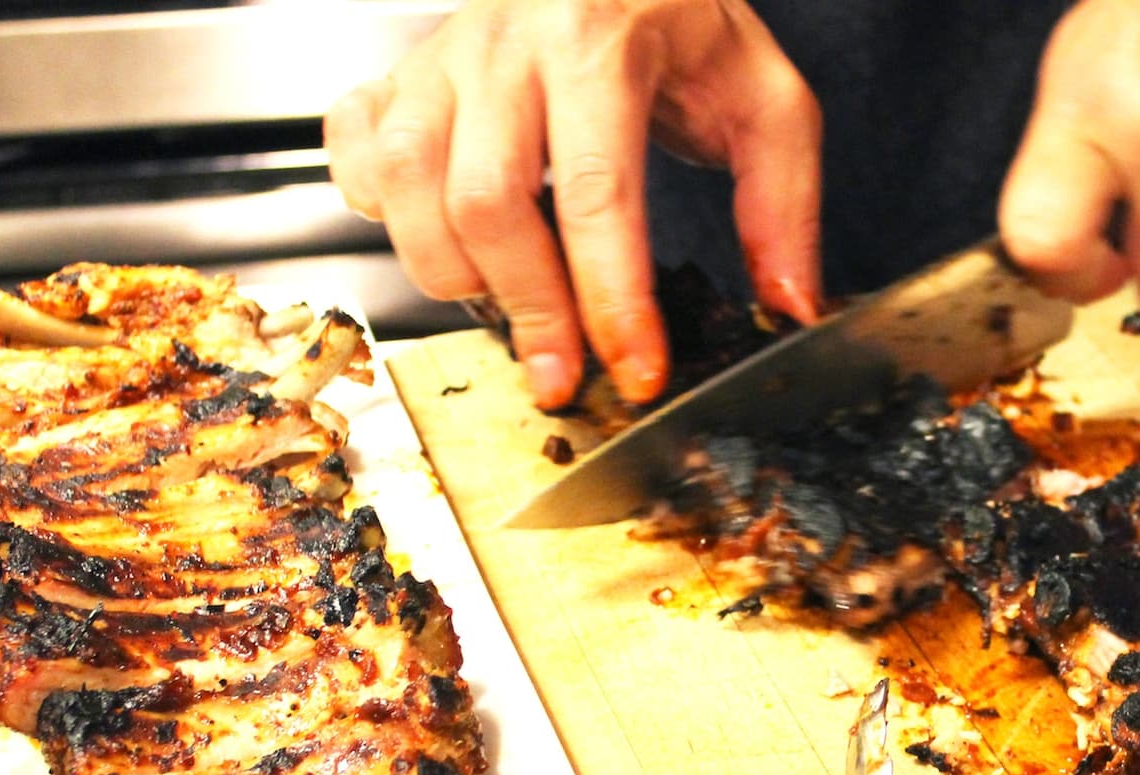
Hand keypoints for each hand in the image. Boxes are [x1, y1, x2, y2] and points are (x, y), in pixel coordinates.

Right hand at [325, 0, 822, 408]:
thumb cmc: (681, 17)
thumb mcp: (763, 96)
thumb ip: (783, 201)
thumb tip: (785, 304)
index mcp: (600, 38)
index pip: (597, 193)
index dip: (612, 299)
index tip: (635, 369)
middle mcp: (505, 41)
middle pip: (486, 204)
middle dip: (528, 310)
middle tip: (564, 374)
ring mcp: (440, 57)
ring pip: (404, 188)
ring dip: (452, 273)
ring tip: (512, 305)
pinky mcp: (399, 73)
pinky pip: (354, 154)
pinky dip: (378, 213)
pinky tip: (437, 235)